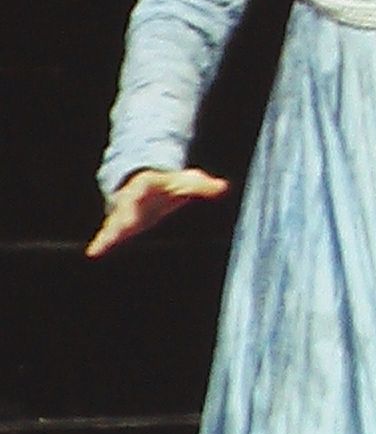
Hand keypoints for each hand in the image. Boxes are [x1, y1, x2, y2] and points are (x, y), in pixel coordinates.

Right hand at [85, 168, 229, 258]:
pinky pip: (110, 234)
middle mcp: (131, 198)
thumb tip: (223, 187)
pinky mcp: (121, 225)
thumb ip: (203, 186)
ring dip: (107, 234)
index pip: (141, 187)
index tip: (134, 193)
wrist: (148, 181)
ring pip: (113, 223)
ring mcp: (124, 212)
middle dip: (121, 218)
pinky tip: (93, 252)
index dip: (139, 191)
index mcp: (145, 184)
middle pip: (125, 208)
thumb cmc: (169, 182)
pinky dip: (103, 242)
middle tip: (117, 228)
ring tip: (97, 247)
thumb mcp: (188, 181)